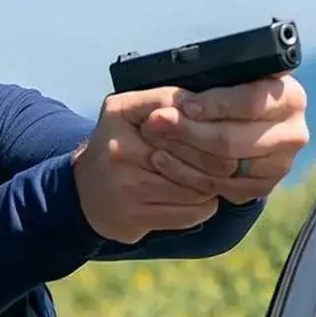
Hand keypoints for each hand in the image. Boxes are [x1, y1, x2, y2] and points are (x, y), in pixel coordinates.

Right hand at [73, 88, 219, 243]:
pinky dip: (203, 207)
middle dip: (218, 158)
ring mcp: (126, 185)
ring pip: (196, 185)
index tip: (226, 130)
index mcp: (120, 112)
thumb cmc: (121, 147)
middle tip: (230, 162)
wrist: (85, 194)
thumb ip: (168, 101)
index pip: (179, 112)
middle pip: (192, 152)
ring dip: (213, 185)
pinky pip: (189, 212)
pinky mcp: (136, 215)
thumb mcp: (133, 112)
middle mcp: (119, 147)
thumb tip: (215, 108)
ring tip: (215, 181)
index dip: (208, 124)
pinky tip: (201, 200)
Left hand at [139, 74, 308, 204]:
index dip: (215, 104)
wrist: (245, 127)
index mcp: (290, 98)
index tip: (184, 105)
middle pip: (234, 140)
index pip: (251, 102)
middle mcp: (292, 133)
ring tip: (154, 144)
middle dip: (189, 132)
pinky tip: (166, 164)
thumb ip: (218, 77)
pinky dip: (189, 177)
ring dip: (183, 156)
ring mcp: (280, 164)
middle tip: (156, 124)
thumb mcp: (230, 78)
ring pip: (224, 167)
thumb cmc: (231, 95)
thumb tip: (188, 89)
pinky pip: (220, 187)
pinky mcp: (262, 187)